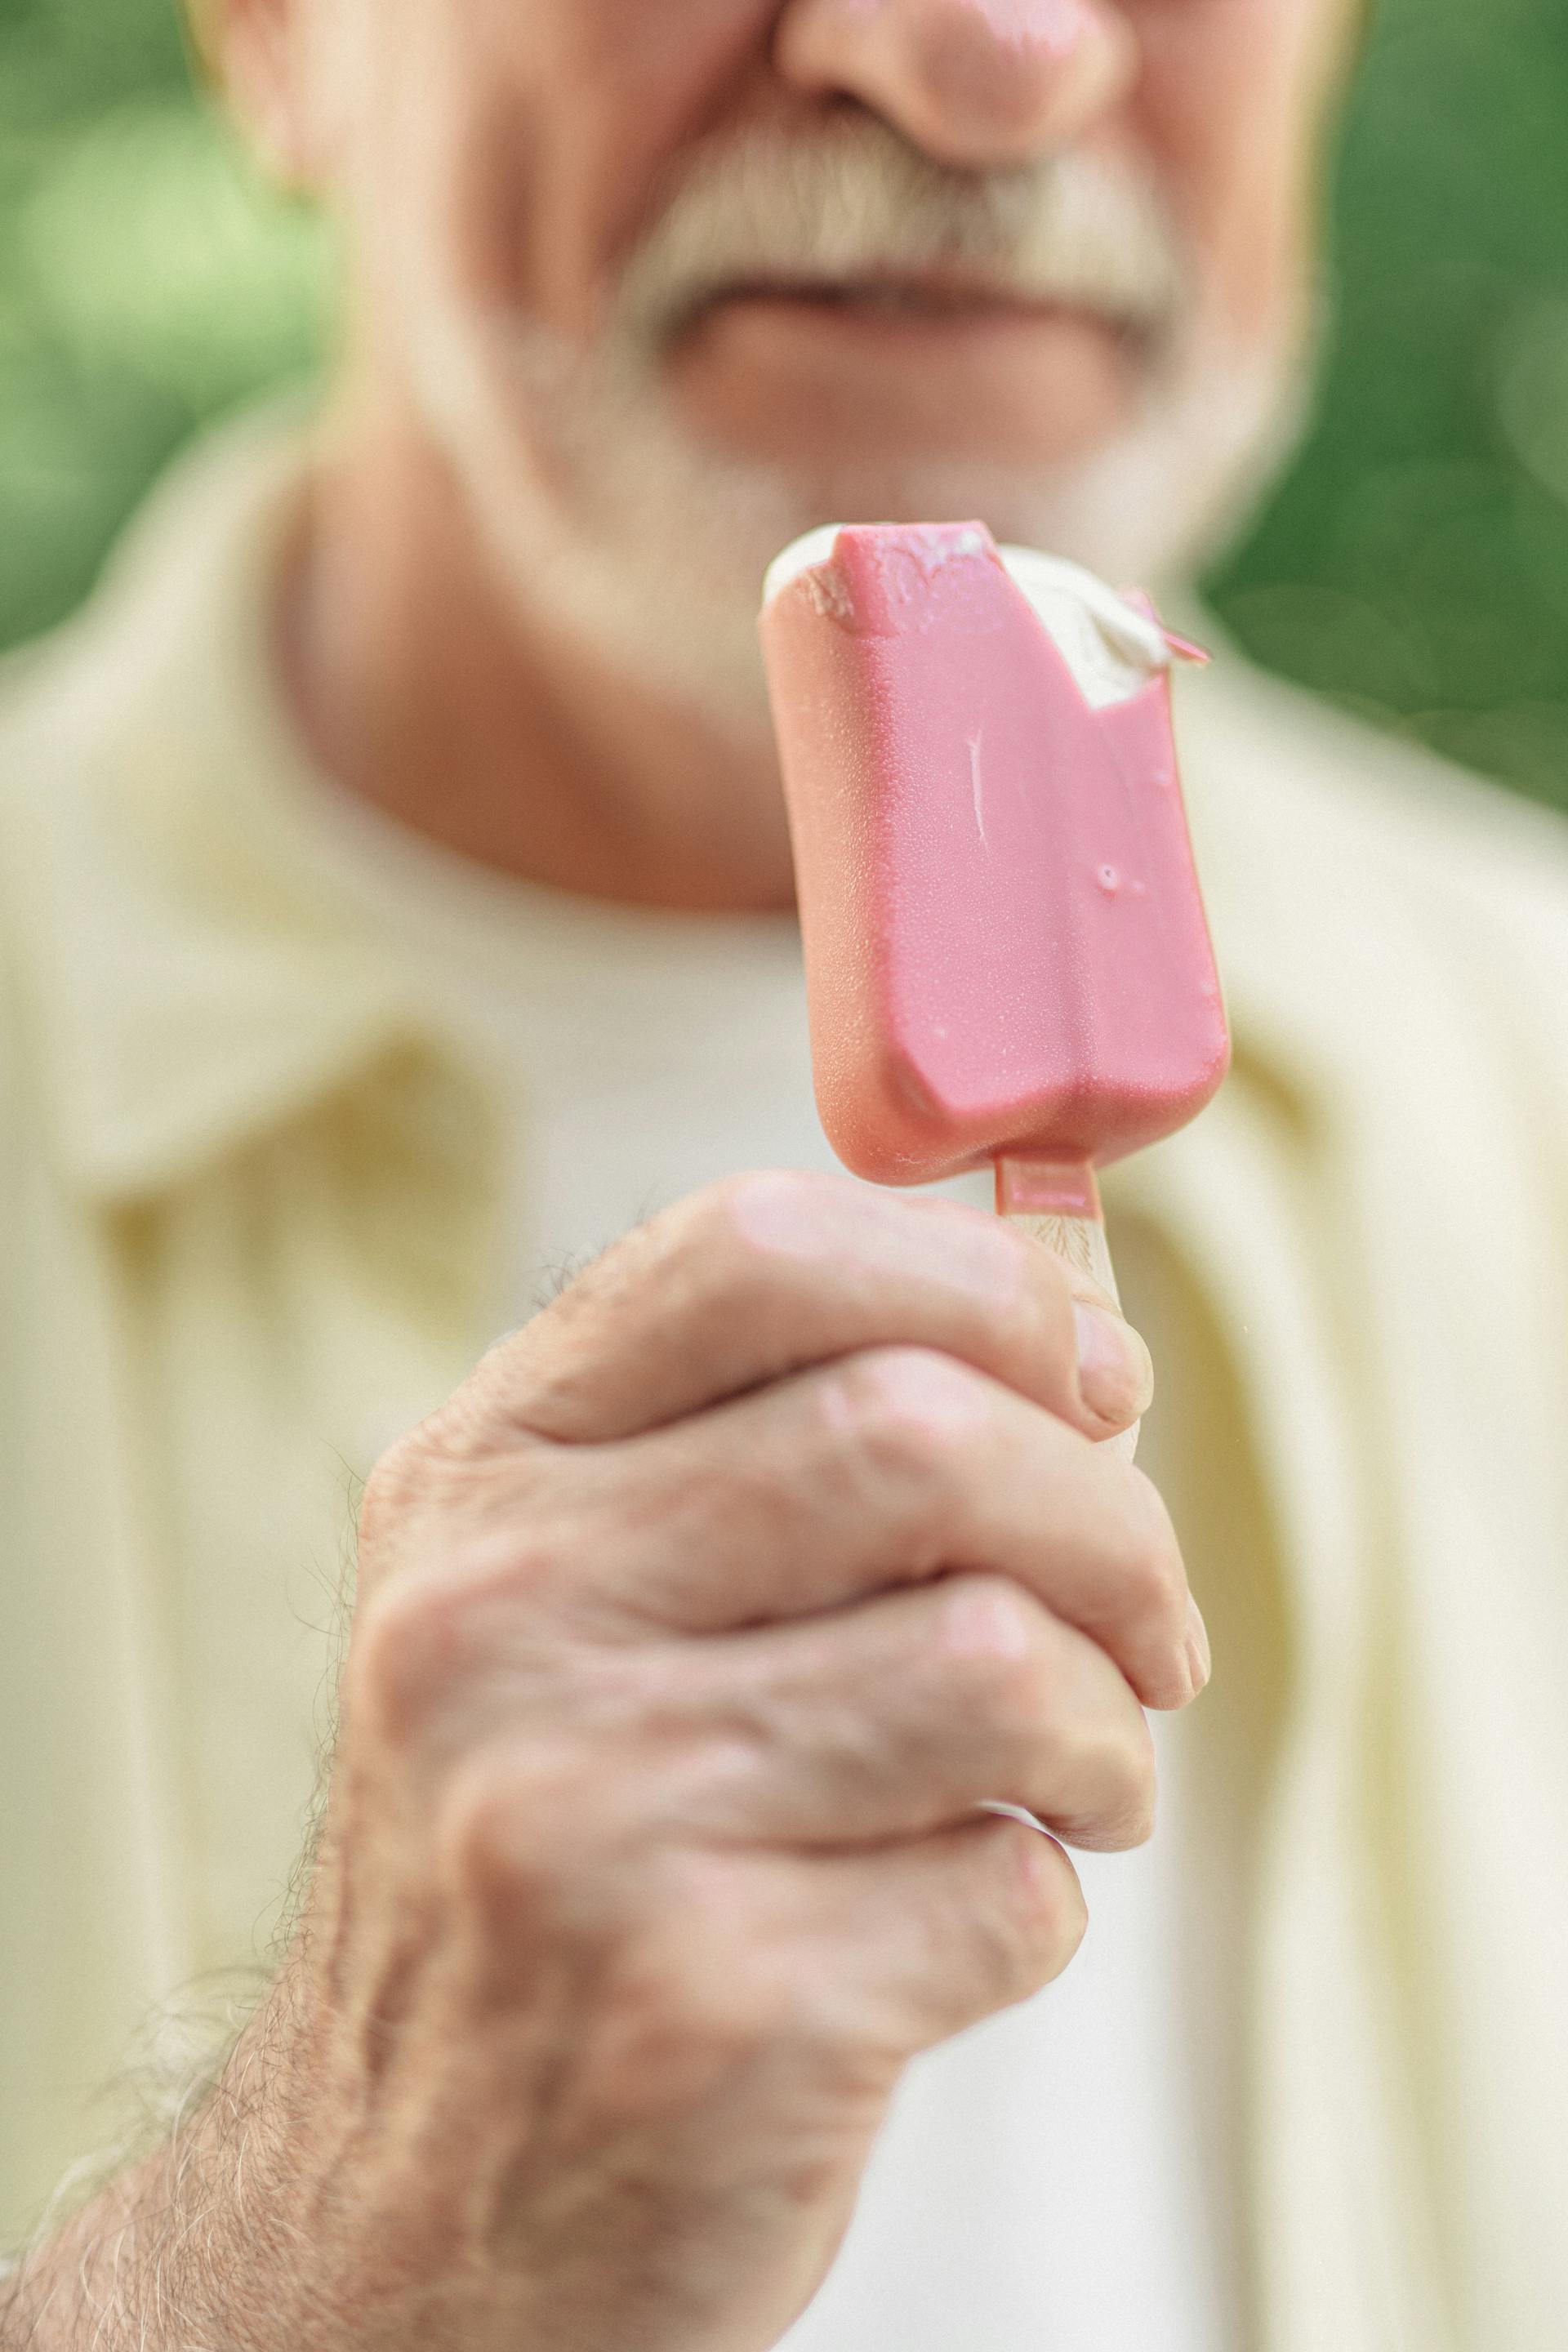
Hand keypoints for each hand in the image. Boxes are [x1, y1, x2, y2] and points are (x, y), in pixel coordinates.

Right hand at [10, 1172, 1201, 2351]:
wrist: (399, 2217)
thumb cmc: (551, 1866)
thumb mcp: (571, 1609)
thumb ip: (768, 1450)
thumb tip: (1075, 1331)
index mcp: (479, 1479)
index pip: (752, 1250)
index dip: (976, 1284)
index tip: (1091, 1374)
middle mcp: (497, 1619)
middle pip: (920, 1436)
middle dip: (1110, 1524)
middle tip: (1151, 1619)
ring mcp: (584, 1815)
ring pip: (1002, 1660)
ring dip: (1109, 1731)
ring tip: (1076, 1781)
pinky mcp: (701, 2011)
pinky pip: (1010, 1885)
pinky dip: (1042, 1897)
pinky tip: (956, 1917)